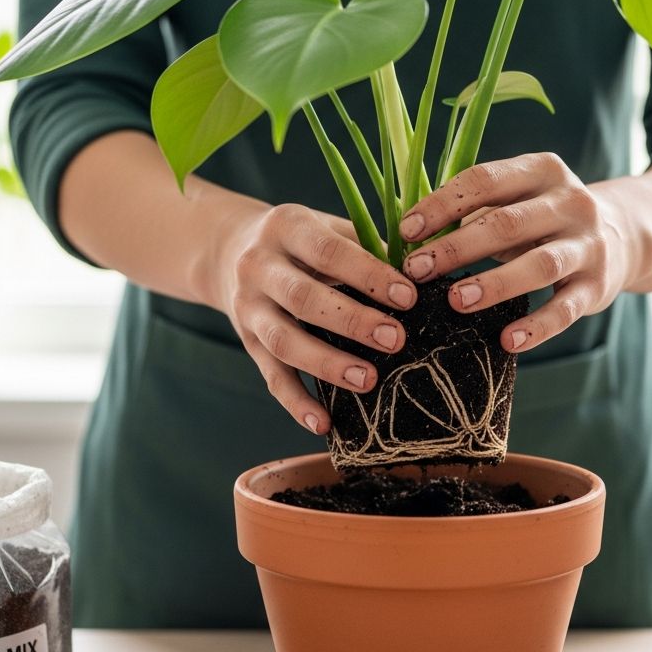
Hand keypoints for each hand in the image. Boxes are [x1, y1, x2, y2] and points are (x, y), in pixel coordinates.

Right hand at [215, 203, 416, 433]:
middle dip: (352, 321)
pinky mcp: (248, 344)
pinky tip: (324, 424)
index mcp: (286, 227)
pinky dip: (296, 404)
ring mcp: (249, 309)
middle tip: (395, 340)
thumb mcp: (327, 227)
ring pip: (284, 342)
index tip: (408, 297)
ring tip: (368, 380)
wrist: (229, 251)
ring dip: (327, 364)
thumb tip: (423, 272)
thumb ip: (368, 247)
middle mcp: (259, 267)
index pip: (328, 251)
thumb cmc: (302, 242)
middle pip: (303, 299)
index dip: (369, 275)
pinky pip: (271, 378)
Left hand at [399, 152, 631, 353]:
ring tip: (457, 300)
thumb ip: (475, 210)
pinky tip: (507, 341)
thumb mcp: (518, 200)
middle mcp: (570, 203)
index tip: (405, 231)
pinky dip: (536, 327)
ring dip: (496, 283)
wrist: (622, 236)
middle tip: (416, 270)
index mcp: (542, 171)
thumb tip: (408, 234)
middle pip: (507, 223)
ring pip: (540, 265)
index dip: (442, 205)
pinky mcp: (598, 286)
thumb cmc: (544, 220)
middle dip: (458, 247)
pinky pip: (565, 309)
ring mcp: (588, 245)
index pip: (485, 180)